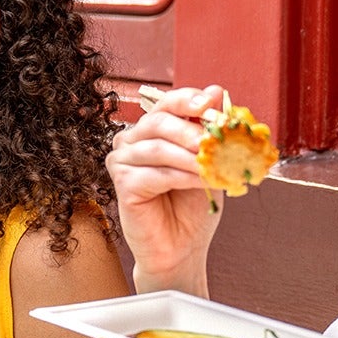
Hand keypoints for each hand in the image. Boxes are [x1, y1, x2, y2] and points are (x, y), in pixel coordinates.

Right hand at [106, 84, 228, 288]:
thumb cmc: (192, 206)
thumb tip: (215, 89)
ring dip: (189, 157)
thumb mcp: (207, 162)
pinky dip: (181, 176)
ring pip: (157, 148)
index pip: (167, 104)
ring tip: (212, 167)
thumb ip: (208, 129)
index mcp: (152, 131)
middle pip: (158, 121)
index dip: (188, 100)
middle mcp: (131, 141)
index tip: (211, 103)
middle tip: (214, 141)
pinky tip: (200, 182)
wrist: (182, 248)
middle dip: (190, 130)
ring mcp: (122, 162)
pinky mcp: (122, 185)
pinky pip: (154, 174)